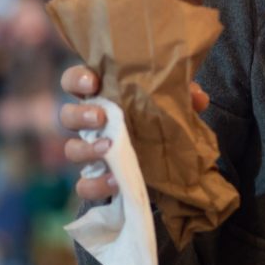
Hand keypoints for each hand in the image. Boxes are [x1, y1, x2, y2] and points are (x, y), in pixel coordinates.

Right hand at [58, 65, 208, 202]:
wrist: (164, 161)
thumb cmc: (159, 120)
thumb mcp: (172, 104)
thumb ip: (183, 96)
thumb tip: (198, 97)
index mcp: (101, 97)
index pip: (74, 81)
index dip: (76, 79)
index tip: (92, 82)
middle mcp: (89, 123)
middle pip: (66, 115)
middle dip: (80, 115)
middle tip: (100, 117)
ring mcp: (90, 152)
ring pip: (70, 150)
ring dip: (86, 149)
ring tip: (109, 148)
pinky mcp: (96, 179)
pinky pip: (83, 185)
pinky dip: (96, 184)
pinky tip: (115, 181)